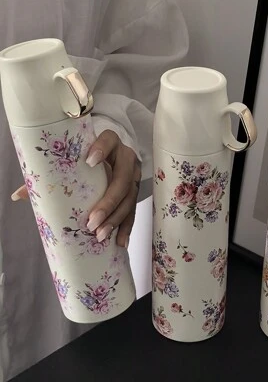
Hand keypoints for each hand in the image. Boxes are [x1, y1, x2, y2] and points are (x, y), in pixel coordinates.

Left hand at [11, 129, 140, 248]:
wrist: (113, 151)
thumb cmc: (87, 154)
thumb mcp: (73, 158)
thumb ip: (49, 173)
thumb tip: (19, 195)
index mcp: (110, 141)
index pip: (108, 140)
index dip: (101, 149)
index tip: (90, 161)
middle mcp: (126, 157)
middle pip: (122, 179)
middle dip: (108, 202)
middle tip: (92, 222)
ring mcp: (134, 174)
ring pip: (129, 198)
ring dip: (116, 219)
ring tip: (101, 235)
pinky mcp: (135, 190)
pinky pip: (133, 210)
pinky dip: (127, 227)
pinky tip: (120, 241)